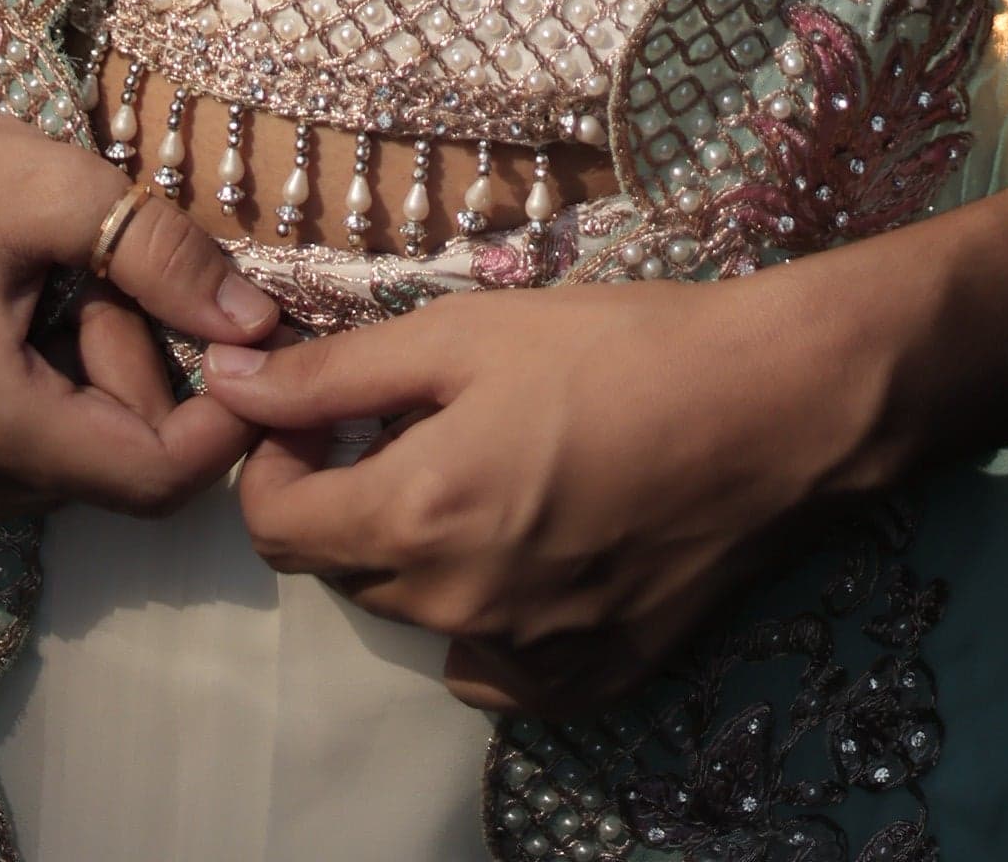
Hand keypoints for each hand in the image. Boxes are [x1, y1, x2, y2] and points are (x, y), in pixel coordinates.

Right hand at [0, 19, 281, 519]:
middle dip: (136, 382)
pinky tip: (10, 324)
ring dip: (86, 393)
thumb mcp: (63, 188)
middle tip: (100, 281)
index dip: (218, 426)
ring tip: (50, 294)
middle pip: (103, 472)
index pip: (146, 478)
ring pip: (60, 472)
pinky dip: (37, 405)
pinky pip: (7, 466)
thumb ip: (168, 259)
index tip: (245, 346)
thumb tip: (260, 325)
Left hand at [200, 273, 884, 715]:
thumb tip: (232, 385)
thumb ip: (337, 371)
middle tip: (412, 420)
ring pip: (421, 613)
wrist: (775, 406)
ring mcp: (528, 654)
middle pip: (346, 570)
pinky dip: (488, 610)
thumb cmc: (620, 347)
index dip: (274, 464)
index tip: (317, 415)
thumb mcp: (467, 331)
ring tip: (488, 464)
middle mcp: (459, 607)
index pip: (276, 528)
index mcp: (420, 516)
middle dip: (350, 497)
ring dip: (421, 548)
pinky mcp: (590, 675)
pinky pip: (496, 665)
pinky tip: (535, 537)